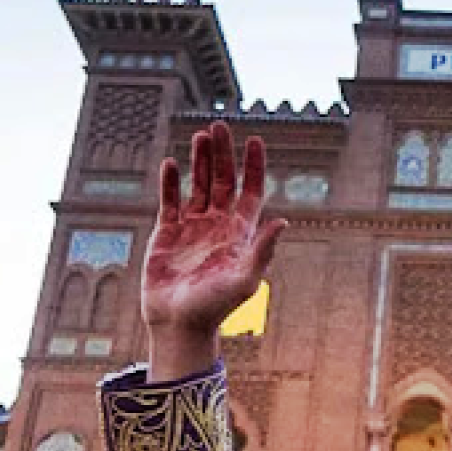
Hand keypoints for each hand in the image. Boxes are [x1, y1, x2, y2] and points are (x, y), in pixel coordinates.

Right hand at [143, 120, 285, 380]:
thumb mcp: (244, 279)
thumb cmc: (216, 307)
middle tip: (220, 126)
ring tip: (200, 135)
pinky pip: (170, 200)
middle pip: (222, 181)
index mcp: (241, 234)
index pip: (250, 191)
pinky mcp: (168, 234)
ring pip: (197, 185)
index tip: (254, 141)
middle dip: (222, 154)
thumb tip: (283, 221)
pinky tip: (173, 164)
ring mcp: (193, 228)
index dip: (253, 167)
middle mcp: (219, 226)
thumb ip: (262, 250)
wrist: (180, 325)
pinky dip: (171, 182)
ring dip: (199, 161)